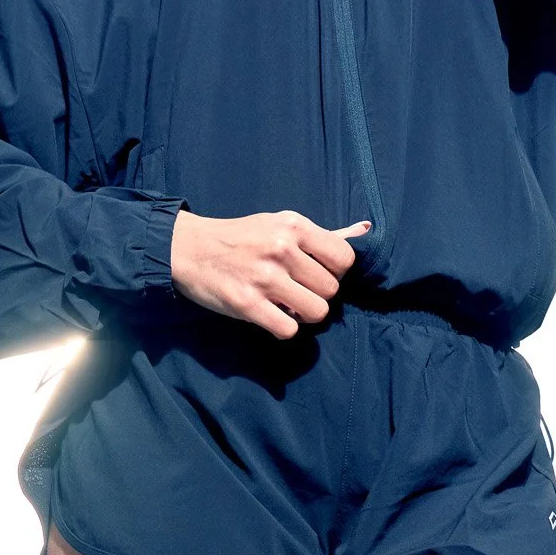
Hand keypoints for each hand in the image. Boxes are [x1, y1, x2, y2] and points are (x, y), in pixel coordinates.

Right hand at [170, 208, 370, 338]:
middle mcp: (281, 249)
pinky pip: (289, 329)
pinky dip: (284, 327)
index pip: (344, 259)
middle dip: (317, 294)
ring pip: (316, 312)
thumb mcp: (279, 224)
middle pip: (331, 289)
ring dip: (304, 314)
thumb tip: (365, 228)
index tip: (317, 273)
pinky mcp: (248, 304)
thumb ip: (321, 235)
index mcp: (293, 226)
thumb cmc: (242, 238)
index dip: (335, 272)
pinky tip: (272, 315)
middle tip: (297, 290)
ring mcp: (264, 278)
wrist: (190, 249)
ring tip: (287, 304)